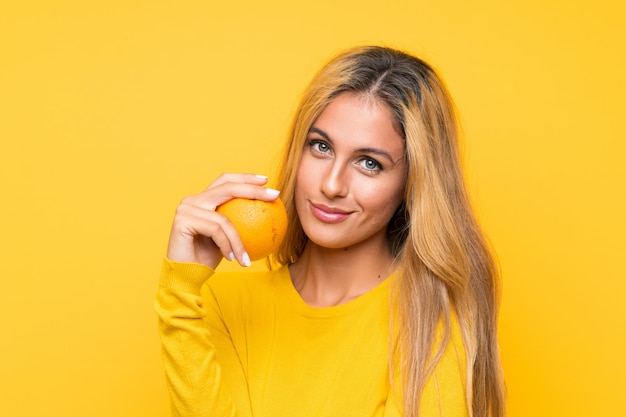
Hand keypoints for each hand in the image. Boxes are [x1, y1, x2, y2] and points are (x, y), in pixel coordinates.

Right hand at [166, 173, 280, 268]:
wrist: (185, 276)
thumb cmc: (207, 259)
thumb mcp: (229, 238)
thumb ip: (240, 222)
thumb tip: (268, 211)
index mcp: (202, 200)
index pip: (225, 181)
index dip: (245, 178)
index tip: (266, 181)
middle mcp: (192, 200)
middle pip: (226, 188)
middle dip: (252, 189)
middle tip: (273, 195)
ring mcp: (185, 209)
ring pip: (224, 219)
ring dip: (238, 241)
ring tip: (247, 258)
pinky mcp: (182, 221)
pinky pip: (216, 231)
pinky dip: (227, 246)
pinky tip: (234, 259)